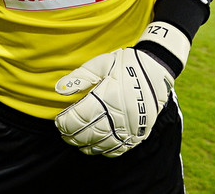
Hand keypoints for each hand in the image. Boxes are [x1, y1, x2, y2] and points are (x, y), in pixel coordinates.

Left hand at [53, 22, 190, 156]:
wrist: (156, 68)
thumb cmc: (124, 63)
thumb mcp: (99, 64)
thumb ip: (79, 78)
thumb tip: (58, 90)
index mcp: (107, 97)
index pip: (80, 117)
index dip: (66, 123)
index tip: (58, 122)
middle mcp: (120, 115)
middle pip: (90, 133)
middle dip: (73, 136)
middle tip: (63, 134)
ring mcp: (131, 126)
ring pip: (104, 143)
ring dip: (87, 145)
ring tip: (76, 143)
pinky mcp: (140, 131)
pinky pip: (122, 147)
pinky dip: (107, 150)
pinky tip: (97, 148)